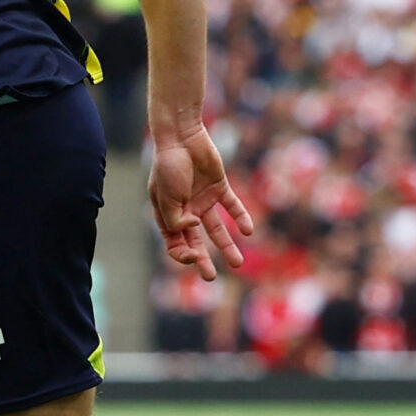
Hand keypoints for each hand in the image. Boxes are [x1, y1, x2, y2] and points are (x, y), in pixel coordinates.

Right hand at [148, 126, 253, 281]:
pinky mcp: (219, 188)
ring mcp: (202, 199)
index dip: (182, 254)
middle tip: (211, 278)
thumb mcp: (166, 197)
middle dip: (202, 260)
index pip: (174, 242)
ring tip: (237, 263)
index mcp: (166, 214)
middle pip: (195, 241)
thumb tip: (193, 230)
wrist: (182, 137)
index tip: (192, 255)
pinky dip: (240, 217)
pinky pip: (232, 206)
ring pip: (216, 229)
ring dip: (226, 245)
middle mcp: (185, 210)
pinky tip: (248, 231)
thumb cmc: (169, 166)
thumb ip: (177, 219)